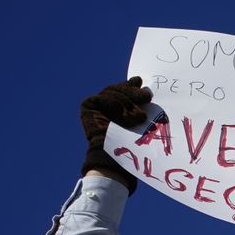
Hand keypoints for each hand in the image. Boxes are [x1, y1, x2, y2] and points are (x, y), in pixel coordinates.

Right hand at [79, 77, 152, 191]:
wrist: (118, 155)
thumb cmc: (133, 143)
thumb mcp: (139, 117)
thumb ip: (138, 100)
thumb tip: (137, 79)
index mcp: (115, 109)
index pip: (122, 91)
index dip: (130, 86)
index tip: (139, 81)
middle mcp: (103, 106)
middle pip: (118, 90)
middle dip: (133, 92)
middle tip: (147, 96)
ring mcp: (95, 106)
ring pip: (113, 93)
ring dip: (128, 104)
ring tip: (139, 117)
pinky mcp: (87, 106)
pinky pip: (103, 97)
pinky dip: (115, 104)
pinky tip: (123, 116)